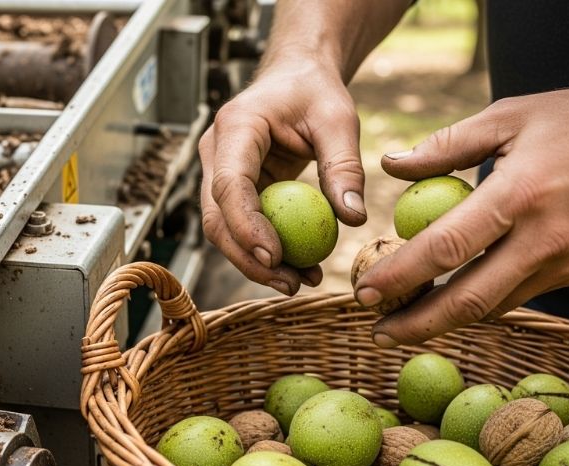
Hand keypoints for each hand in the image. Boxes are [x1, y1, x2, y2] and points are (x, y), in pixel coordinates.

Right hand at [199, 58, 366, 295]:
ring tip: (299, 282)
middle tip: (290, 283)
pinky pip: (240, 228)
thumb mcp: (338, 119)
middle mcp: (215, 152)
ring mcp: (217, 173)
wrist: (295, 79)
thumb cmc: (315, 92)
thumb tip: (353, 219)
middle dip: (248, 258)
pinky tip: (297, 268)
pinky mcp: (231, 190)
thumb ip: (344, 166)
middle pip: (216, 218)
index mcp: (235, 127)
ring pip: (223, 230)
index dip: (246, 225)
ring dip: (256, 262)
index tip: (275, 256)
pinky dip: (264, 251)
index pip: (229, 184)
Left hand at [354, 89, 568, 346]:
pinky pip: (518, 296)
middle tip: (377, 334)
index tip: (364, 292)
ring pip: (495, 306)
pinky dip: (480, 304)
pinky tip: (450, 302)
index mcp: (519, 195)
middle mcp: (544, 239)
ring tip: (403, 322)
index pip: (445, 248)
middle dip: (418, 325)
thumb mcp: (511, 116)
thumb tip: (390, 165)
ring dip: (446, 321)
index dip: (400, 276)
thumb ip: (447, 145)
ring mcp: (565, 262)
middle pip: (470, 300)